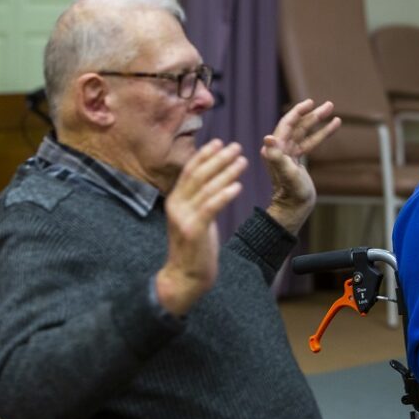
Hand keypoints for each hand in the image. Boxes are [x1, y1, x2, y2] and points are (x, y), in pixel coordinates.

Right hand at [157, 140, 247, 315]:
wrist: (184, 277)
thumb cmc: (194, 248)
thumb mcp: (195, 218)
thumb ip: (199, 200)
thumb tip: (213, 180)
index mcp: (175, 200)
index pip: (190, 171)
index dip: (204, 155)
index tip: (219, 141)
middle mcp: (176, 206)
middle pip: (199, 175)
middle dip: (218, 158)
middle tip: (237, 146)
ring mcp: (184, 218)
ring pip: (206, 188)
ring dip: (226, 172)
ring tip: (243, 161)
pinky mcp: (194, 231)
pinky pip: (210, 208)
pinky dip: (224, 195)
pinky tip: (238, 186)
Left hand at [262, 99, 340, 232]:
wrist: (293, 209)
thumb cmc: (291, 194)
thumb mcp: (286, 175)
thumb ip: (277, 157)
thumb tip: (267, 138)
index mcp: (275, 150)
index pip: (286, 125)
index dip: (298, 112)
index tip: (310, 103)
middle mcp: (280, 149)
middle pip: (297, 126)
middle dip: (313, 115)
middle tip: (328, 105)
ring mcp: (288, 154)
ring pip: (305, 132)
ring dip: (319, 122)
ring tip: (333, 112)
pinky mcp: (296, 160)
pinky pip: (309, 142)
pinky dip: (321, 134)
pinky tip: (333, 127)